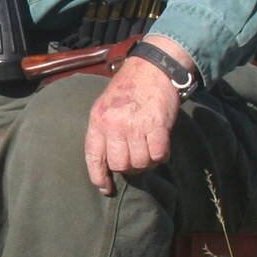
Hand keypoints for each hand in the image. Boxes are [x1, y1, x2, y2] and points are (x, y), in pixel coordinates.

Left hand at [84, 38, 193, 184]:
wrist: (152, 68)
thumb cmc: (128, 89)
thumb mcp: (105, 106)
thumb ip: (104, 131)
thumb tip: (107, 162)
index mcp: (98, 120)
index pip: (94, 157)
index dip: (99, 177)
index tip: (106, 188)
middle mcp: (114, 125)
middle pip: (120, 165)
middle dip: (129, 167)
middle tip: (137, 158)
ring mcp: (135, 125)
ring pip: (140, 163)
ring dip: (147, 162)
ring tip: (149, 150)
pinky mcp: (157, 125)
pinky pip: (158, 155)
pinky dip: (162, 155)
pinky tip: (161, 146)